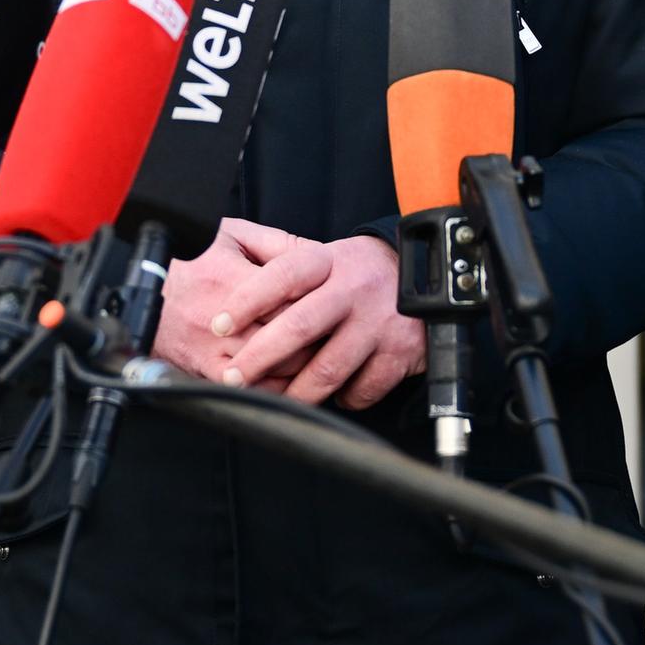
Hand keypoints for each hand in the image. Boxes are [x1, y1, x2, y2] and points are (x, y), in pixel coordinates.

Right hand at [152, 217, 333, 384]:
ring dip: (302, 368)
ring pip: (277, 366)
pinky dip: (277, 389)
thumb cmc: (190, 262)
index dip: (319, 308)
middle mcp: (225, 315)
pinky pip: (254, 388)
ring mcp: (215, 346)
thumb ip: (277, 242)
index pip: (292, 300)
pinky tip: (288, 381)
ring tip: (316, 361)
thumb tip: (321, 253)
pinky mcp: (207, 369)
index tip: (331, 311)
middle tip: (331, 339)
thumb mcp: (230, 237)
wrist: (145, 296)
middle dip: (317, 340)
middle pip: (290, 336)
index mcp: (232, 277)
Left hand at [220, 234, 425, 409]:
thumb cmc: (356, 269)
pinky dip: (343, 399)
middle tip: (232, 377)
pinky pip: (363, 389)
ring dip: (297, 392)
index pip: (281, 276)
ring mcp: (377, 324)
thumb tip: (221, 242)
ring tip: (274, 401)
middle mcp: (351, 291)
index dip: (246, 301)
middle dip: (260, 356)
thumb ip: (274, 252)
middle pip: (300, 326)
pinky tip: (331, 397)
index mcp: (326, 261)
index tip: (217, 324)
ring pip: (329, 368)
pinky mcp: (399, 354)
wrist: (427, 275)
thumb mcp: (320, 251)